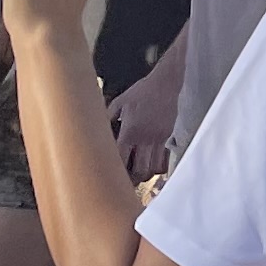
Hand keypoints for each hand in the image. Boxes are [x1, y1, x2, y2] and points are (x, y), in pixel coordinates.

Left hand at [110, 53, 182, 183]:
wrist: (165, 83)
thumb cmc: (141, 92)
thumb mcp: (120, 101)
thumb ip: (108, 117)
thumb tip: (98, 129)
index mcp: (130, 130)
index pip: (120, 157)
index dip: (114, 169)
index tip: (109, 175)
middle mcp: (145, 137)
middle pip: (140, 169)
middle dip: (132, 179)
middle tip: (125, 182)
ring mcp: (158, 138)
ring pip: (154, 167)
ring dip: (145, 174)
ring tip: (138, 175)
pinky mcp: (167, 137)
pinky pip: (163, 159)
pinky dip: (157, 166)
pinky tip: (150, 165)